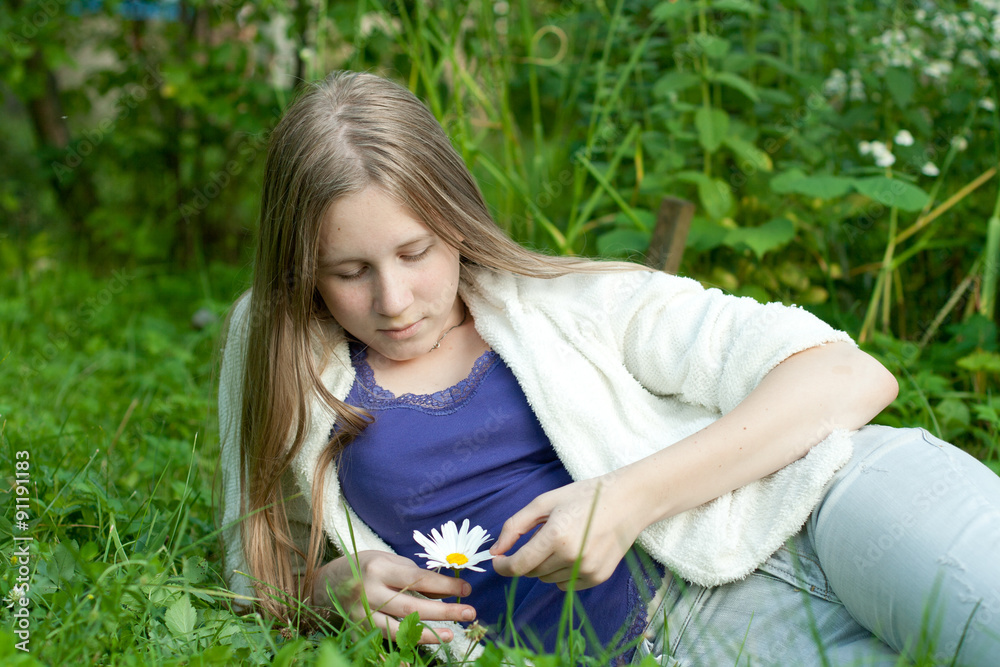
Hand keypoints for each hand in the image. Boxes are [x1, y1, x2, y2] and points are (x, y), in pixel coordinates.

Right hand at [314, 551, 476, 643]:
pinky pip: (382, 641)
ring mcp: (361, 614)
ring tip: (448, 635)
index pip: (418, 579)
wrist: (326, 583)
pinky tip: (417, 651)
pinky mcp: (357, 630)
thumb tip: (447, 590)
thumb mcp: (389, 562)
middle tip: (469, 613)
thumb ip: (415, 576)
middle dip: (444, 611)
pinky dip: (401, 646)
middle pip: (411, 605)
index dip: (445, 585)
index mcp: (379, 568)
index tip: (466, 589)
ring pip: (397, 629)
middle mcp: (369, 592)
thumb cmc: (364, 567)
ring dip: (425, 634)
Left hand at [489, 475, 643, 589]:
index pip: (519, 565)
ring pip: (547, 578)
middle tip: (542, 535)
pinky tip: (574, 551)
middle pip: (532, 572)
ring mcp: (587, 569)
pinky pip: (566, 584)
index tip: (497, 560)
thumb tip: (495, 550)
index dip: (503, 566)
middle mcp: (572, 557)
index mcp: (556, 536)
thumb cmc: (584, 497)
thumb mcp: (545, 502)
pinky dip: (562, 571)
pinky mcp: (598, 577)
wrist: (627, 502)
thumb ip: (515, 526)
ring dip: (545, 564)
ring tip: (562, 540)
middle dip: (528, 558)